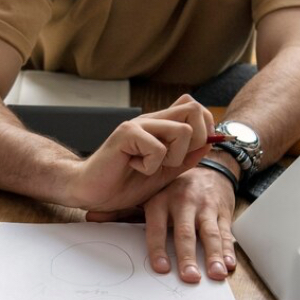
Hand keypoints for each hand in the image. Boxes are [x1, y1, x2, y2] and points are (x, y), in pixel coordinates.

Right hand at [65, 95, 212, 211]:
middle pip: (193, 109)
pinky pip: (158, 148)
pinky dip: (150, 166)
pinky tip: (134, 167)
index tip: (195, 151)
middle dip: (197, 140)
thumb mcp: (163, 173)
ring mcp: (138, 125)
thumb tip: (209, 143)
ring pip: (182, 131)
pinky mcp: (126, 134)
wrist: (90, 191)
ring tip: (151, 167)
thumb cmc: (122, 183)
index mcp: (160, 127)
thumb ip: (185, 159)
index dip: (206, 128)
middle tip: (175, 160)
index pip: (194, 108)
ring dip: (173, 157)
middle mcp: (151, 120)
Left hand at [88, 161, 237, 282]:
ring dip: (214, 255)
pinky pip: (226, 232)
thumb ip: (122, 211)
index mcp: (161, 200)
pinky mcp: (222, 211)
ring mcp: (205, 206)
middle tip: (189, 277)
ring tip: (215, 274)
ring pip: (210, 233)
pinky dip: (229, 249)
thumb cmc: (171, 189)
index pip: (157, 227)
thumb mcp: (147, 196)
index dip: (158, 247)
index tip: (161, 268)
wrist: (207, 167)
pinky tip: (229, 265)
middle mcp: (184, 202)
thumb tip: (91, 218)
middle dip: (188, 256)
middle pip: (185, 233)